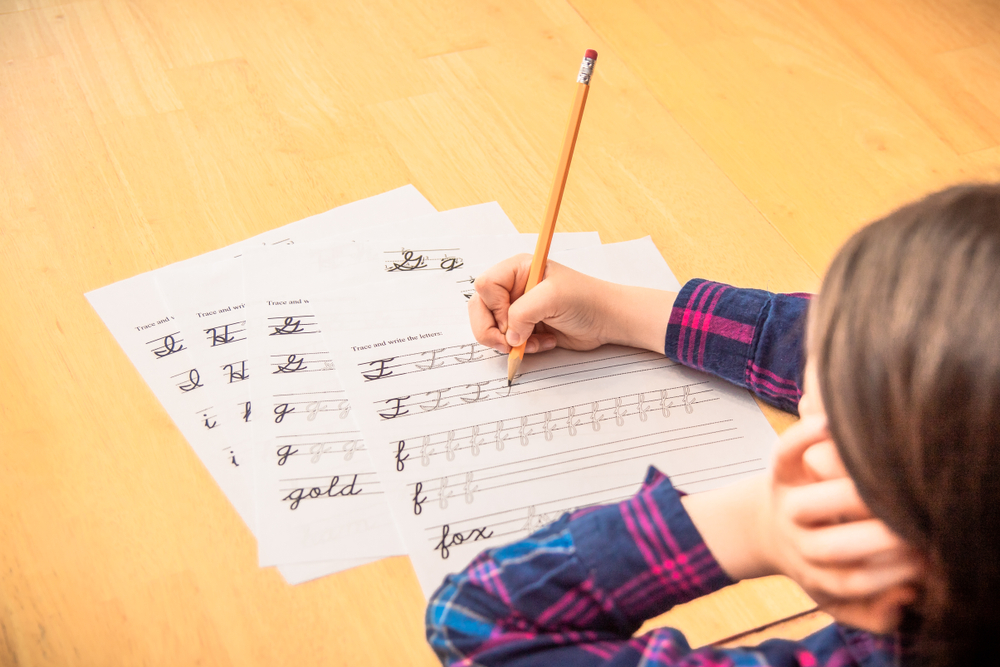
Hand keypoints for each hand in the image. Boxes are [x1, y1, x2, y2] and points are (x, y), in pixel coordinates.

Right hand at [468, 254, 676, 354]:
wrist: (607, 320)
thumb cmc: (586, 300)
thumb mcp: (552, 298)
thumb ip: (523, 313)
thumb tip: (509, 336)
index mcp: (517, 269)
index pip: (485, 286)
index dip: (495, 307)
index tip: (514, 319)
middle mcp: (513, 287)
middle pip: (480, 308)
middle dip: (492, 330)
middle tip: (509, 343)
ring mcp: (517, 308)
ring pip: (489, 327)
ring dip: (508, 342)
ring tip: (531, 343)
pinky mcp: (524, 327)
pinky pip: (507, 341)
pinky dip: (521, 348)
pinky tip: (543, 343)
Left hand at [762, 416, 922, 632]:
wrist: (769, 526)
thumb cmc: (824, 559)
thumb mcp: (839, 597)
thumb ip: (873, 612)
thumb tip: (906, 597)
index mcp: (815, 571)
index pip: (854, 580)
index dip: (891, 573)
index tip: (925, 560)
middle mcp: (797, 540)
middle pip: (829, 548)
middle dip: (878, 538)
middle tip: (915, 526)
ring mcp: (786, 503)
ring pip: (807, 505)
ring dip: (847, 495)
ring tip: (888, 488)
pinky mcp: (778, 469)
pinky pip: (784, 452)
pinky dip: (803, 436)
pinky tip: (832, 426)